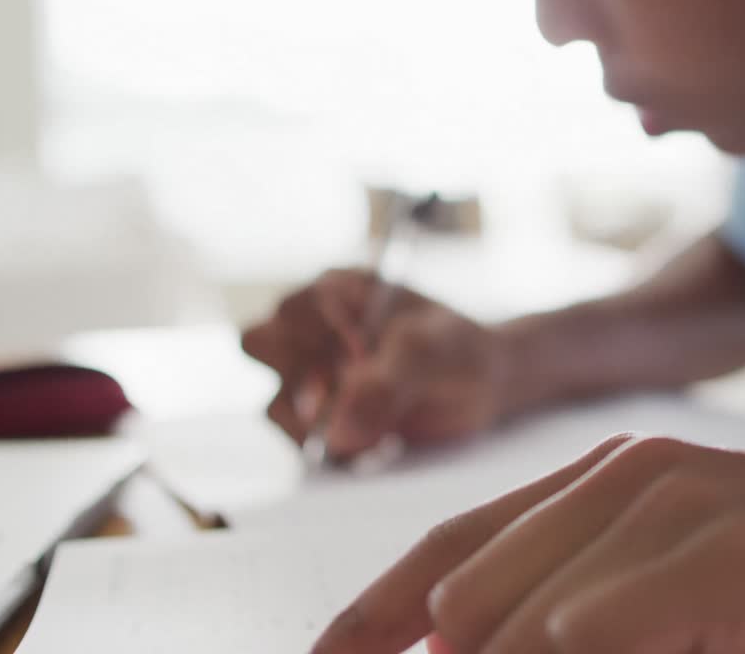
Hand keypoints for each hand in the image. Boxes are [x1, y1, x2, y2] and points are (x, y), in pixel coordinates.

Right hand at [241, 269, 504, 459]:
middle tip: (346, 396)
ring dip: (319, 425)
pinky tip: (379, 443)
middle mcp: (315, 331)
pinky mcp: (323, 420)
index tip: (365, 354)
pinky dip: (334, 451)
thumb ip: (386, 383)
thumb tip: (337, 432)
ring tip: (376, 429)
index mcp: (336, 293)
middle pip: (260, 346)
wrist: (485, 385)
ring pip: (276, 404)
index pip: (291, 311)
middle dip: (302, 379)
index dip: (321, 338)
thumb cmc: (458, 348)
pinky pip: (301, 442)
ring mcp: (314, 377)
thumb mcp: (432, 351)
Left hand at [312, 435, 744, 652]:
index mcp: (612, 480)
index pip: (454, 548)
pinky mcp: (734, 554)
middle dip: (411, 647)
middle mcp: (632, 477)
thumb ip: (589, 614)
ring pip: (526, 617)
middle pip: (469, 588)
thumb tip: (469, 646)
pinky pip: (602, 628)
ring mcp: (683, 507)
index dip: (373, 614)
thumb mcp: (688, 593)